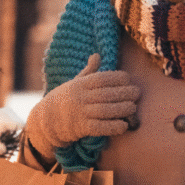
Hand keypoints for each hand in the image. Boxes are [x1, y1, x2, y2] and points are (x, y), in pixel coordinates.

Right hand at [24, 54, 139, 152]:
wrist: (46, 120)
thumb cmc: (66, 98)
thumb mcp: (74, 82)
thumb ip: (89, 71)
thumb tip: (97, 55)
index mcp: (80, 85)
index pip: (101, 79)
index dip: (116, 78)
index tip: (128, 78)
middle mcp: (80, 98)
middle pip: (105, 94)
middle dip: (124, 93)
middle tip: (137, 93)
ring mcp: (80, 113)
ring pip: (104, 111)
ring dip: (122, 109)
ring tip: (133, 107)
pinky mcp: (81, 129)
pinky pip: (99, 128)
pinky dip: (113, 127)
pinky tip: (124, 125)